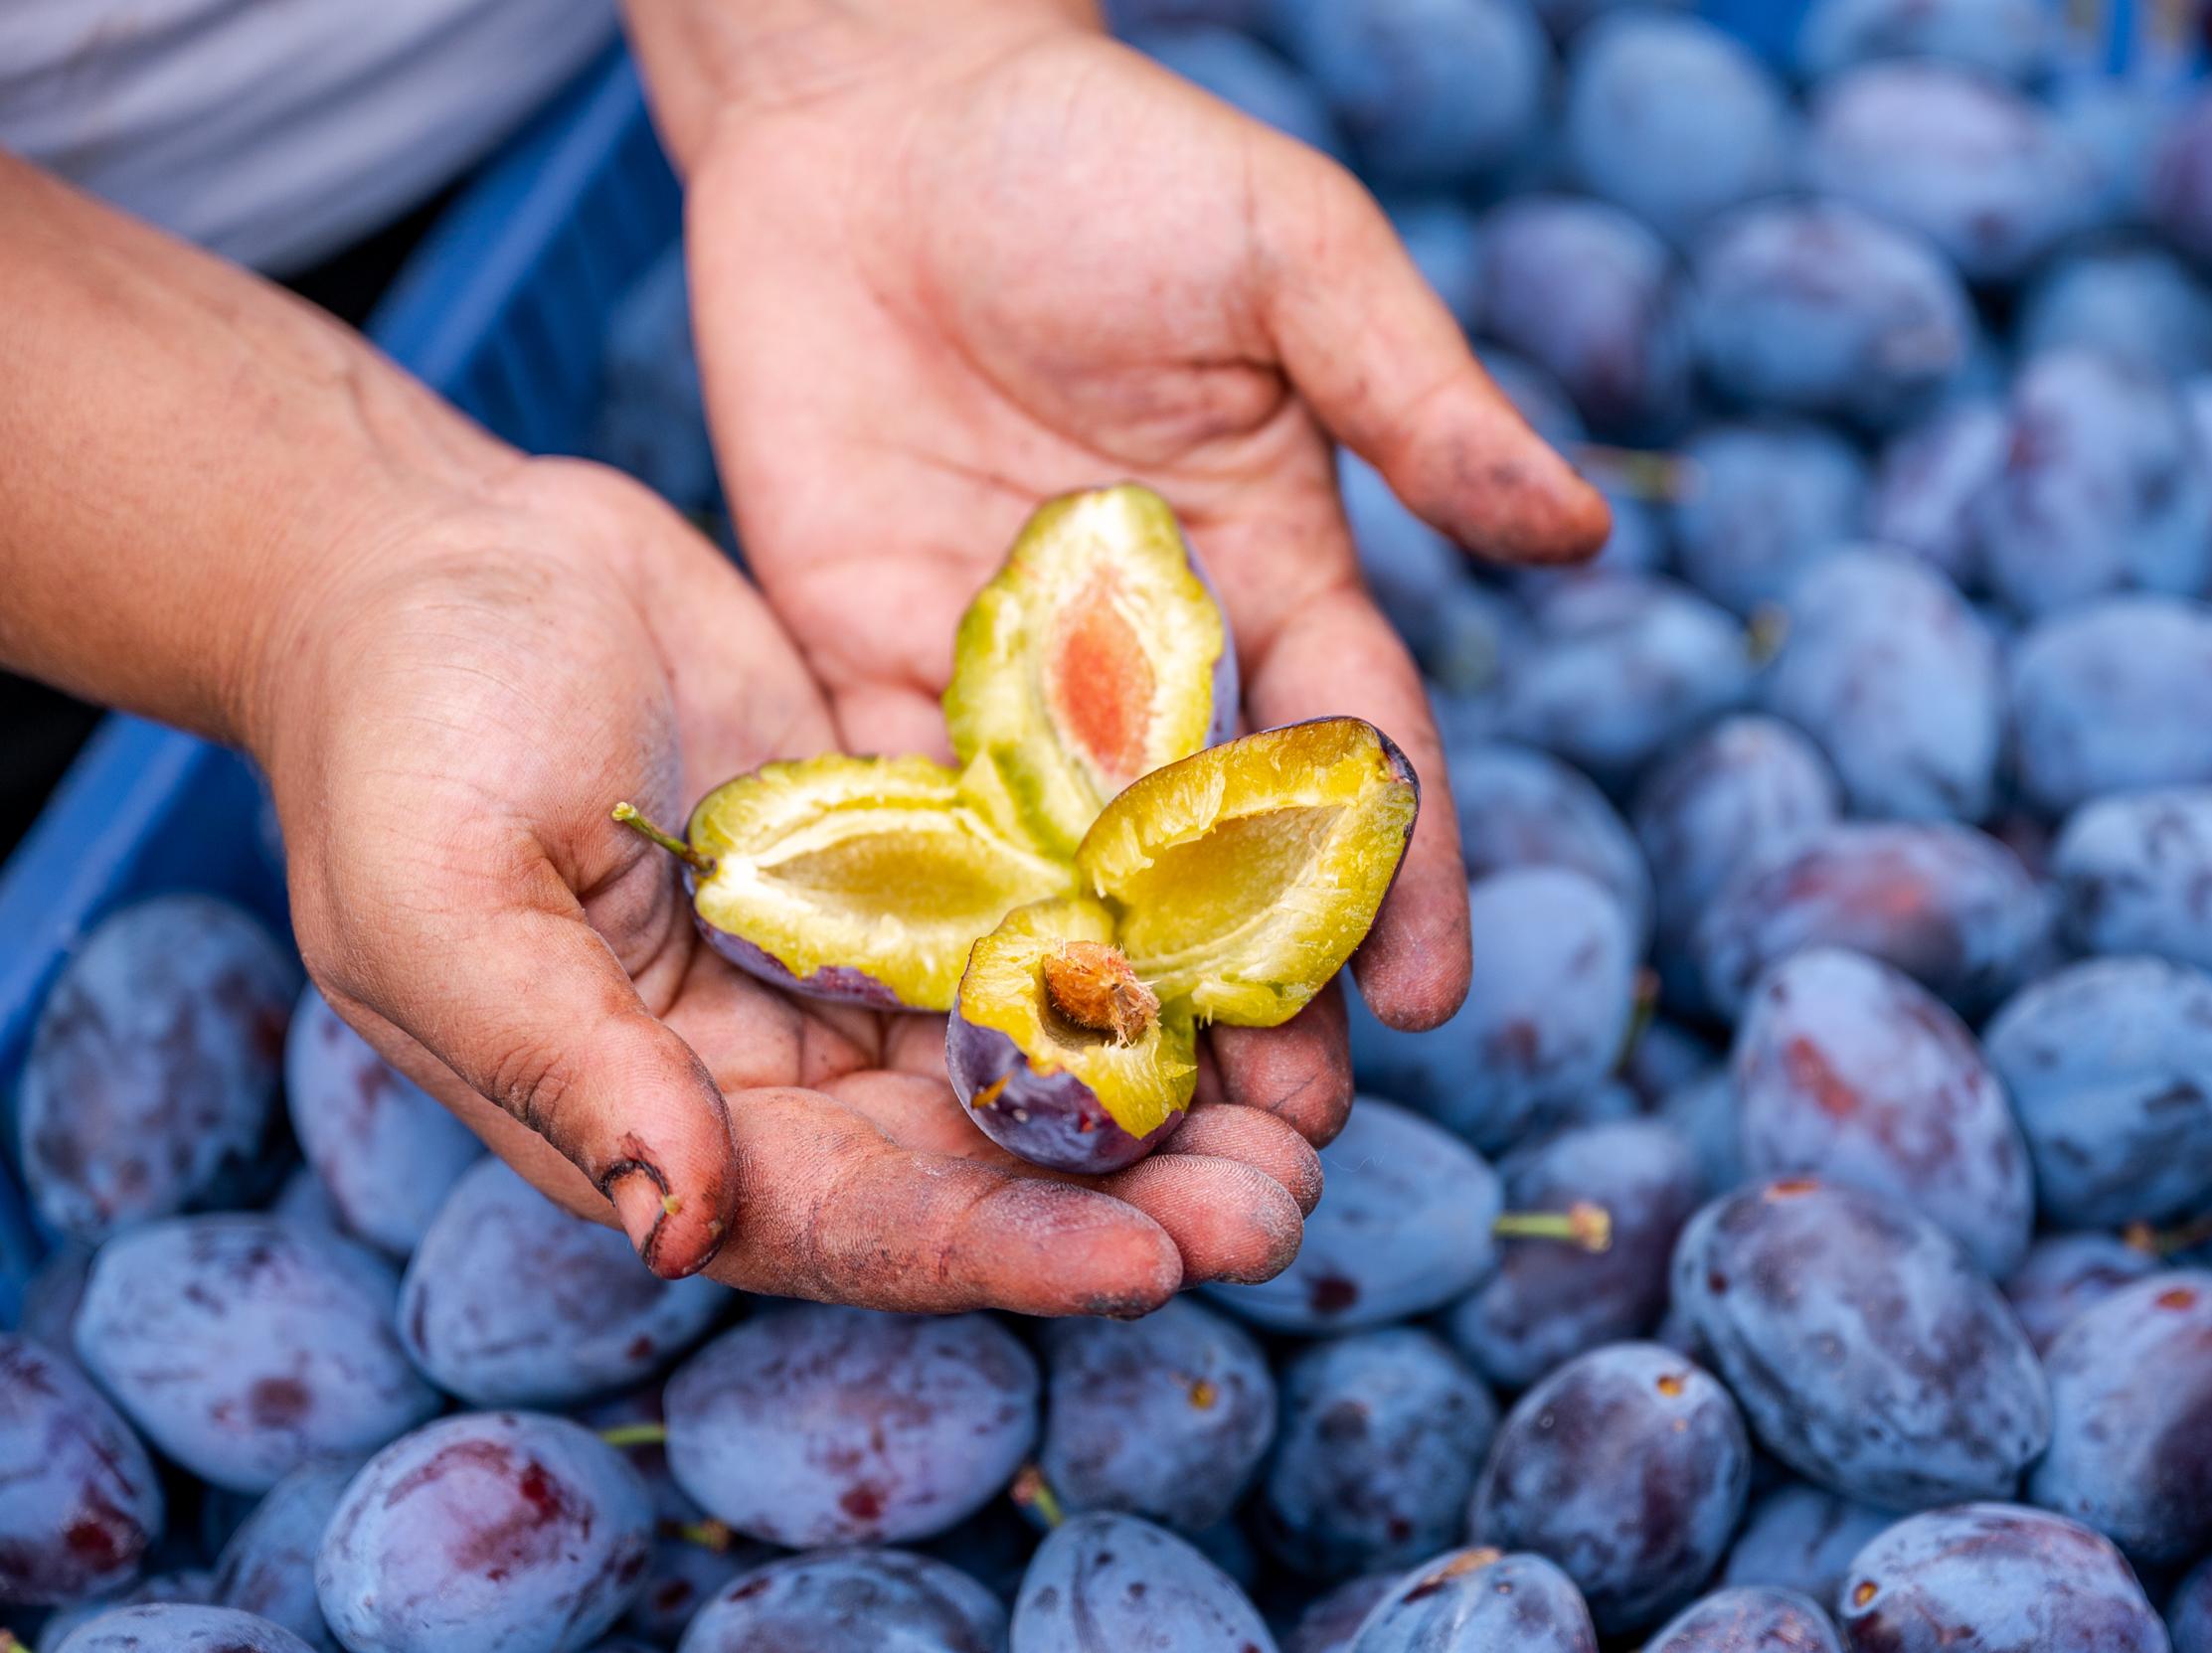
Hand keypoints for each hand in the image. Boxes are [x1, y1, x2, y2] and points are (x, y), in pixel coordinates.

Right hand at [258, 458, 1318, 1312]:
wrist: (433, 558)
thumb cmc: (398, 726)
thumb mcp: (443, 902)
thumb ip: (562, 1068)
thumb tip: (682, 1229)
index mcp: (661, 1117)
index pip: (850, 1224)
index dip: (1000, 1253)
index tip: (1150, 1264)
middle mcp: (776, 1067)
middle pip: (978, 1165)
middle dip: (1132, 1194)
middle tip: (1284, 1203)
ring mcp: (853, 958)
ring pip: (1036, 1053)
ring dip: (1173, 1090)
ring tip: (1313, 1103)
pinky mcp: (912, 850)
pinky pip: (1043, 915)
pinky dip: (1145, 943)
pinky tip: (1260, 947)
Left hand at [639, 1, 1609, 1140]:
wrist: (873, 110)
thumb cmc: (1106, 157)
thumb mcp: (1289, 259)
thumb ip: (1415, 397)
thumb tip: (1576, 528)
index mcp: (1284, 571)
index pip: (1362, 752)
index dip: (1405, 873)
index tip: (1440, 993)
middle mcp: (1159, 661)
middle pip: (1223, 861)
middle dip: (1263, 999)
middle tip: (1289, 1144)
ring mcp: (1014, 683)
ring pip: (1077, 880)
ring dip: (1112, 1011)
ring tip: (1140, 1147)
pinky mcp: (877, 672)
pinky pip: (910, 821)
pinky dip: (936, 928)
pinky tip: (960, 1041)